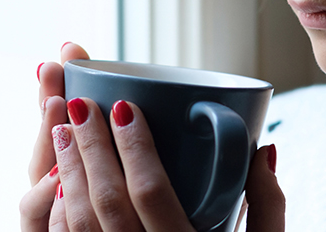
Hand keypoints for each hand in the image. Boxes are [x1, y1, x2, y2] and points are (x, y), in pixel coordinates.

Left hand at [19, 42, 284, 229]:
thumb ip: (269, 207)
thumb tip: (263, 148)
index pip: (150, 193)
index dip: (132, 147)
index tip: (123, 106)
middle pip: (106, 204)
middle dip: (88, 149)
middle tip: (78, 105)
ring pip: (77, 226)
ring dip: (65, 174)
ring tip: (60, 131)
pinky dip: (55, 215)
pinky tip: (56, 185)